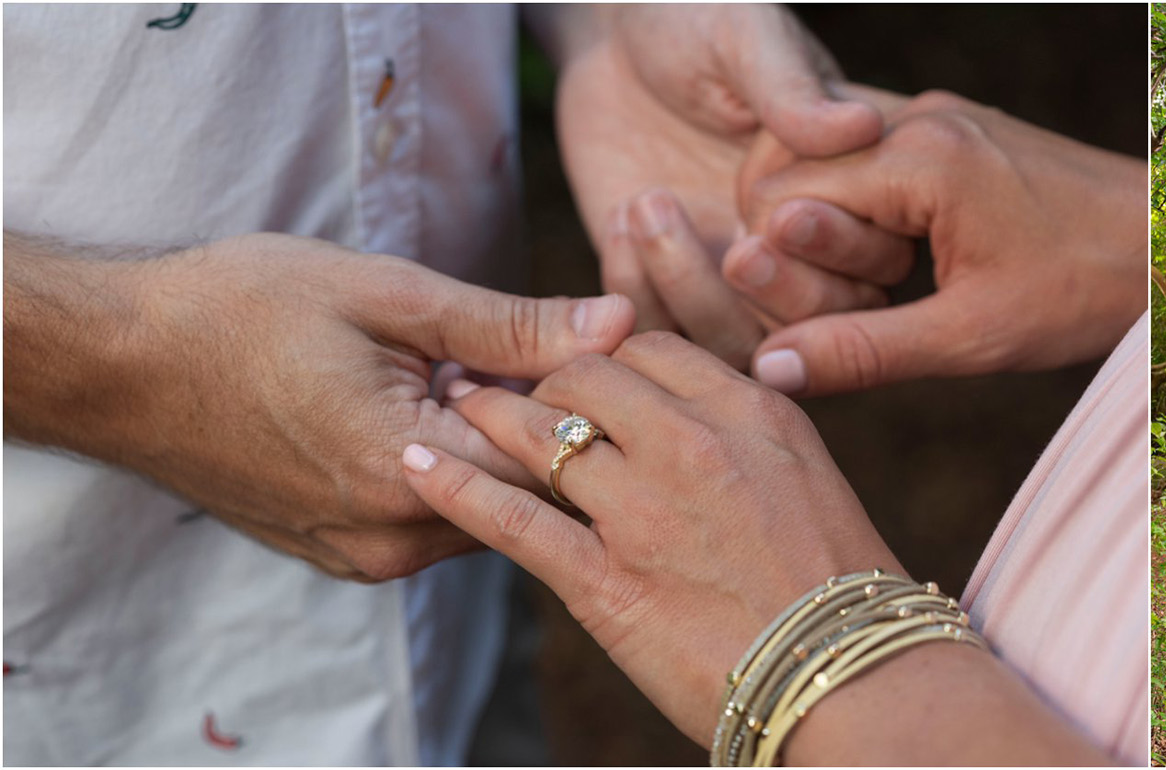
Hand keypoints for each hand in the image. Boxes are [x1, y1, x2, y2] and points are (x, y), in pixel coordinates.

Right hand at [19, 233, 633, 580]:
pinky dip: (456, 469)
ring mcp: (367, 556)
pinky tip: (430, 408)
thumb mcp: (387, 296)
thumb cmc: (241, 310)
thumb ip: (510, 326)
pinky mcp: (346, 557)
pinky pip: (438, 521)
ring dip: (501, 449)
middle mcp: (392, 536)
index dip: (588, 395)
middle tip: (540, 349)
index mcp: (406, 469)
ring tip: (472, 373)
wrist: (120, 365)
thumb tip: (617, 323)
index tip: (595, 343)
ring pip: (489, 511)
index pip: (557, 456)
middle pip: (530, 495)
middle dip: (551, 425)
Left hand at [401, 331, 898, 744]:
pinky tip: (415, 467)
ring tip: (448, 408)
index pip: (651, 349)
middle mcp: (696, 443)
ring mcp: (647, 510)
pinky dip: (453, 485)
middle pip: (586, 374)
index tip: (578, 372)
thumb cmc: (839, 592)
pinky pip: (510, 517)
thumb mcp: (808, 481)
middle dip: (537, 377)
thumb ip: (746, 437)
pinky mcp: (607, 581)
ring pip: (539, 431)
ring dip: (484, 415)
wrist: (852, 679)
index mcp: (754, 412)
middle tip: (503, 387)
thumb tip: (694, 418)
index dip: (602, 355)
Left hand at [553, 4, 884, 338]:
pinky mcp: (664, 286)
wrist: (610, 37)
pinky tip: (620, 217)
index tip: (781, 213)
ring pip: (740, 346)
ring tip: (646, 206)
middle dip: (781, 295)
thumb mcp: (746, 40)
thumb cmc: (692, 20)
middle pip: (821, 327)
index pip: (876, 264)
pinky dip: (637, 290)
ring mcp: (733, 276)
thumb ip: (793, 91)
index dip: (841, 255)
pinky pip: (661, 330)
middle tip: (733, 247)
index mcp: (847, 189)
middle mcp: (801, 247)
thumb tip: (859, 127)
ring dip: (693, 292)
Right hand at [735, 90, 1148, 395]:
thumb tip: (769, 370)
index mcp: (917, 156)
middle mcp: (916, 116)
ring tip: (893, 279)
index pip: (776, 201)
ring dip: (829, 229)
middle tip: (877, 297)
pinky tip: (901, 257)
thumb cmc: (1086, 289)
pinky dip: (858, 211)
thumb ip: (863, 350)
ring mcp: (931, 115)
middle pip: (781, 174)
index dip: (791, 271)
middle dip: (803, 249)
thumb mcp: (971, 336)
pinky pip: (859, 160)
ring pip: (815, 163)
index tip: (857, 308)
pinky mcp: (947, 129)